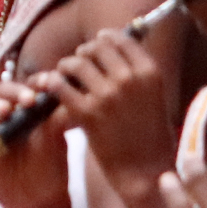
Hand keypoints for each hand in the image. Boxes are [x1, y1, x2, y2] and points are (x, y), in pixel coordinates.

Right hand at [0, 78, 76, 207]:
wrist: (37, 201)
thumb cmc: (51, 169)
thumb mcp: (57, 144)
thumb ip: (57, 120)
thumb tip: (66, 95)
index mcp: (30, 110)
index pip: (29, 86)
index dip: (35, 81)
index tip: (47, 82)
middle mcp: (9, 114)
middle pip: (2, 91)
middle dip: (13, 91)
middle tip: (28, 99)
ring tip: (5, 111)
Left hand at [29, 28, 173, 186]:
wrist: (144, 169)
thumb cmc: (149, 134)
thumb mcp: (154, 96)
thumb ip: (136, 72)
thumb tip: (114, 43)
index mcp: (150, 73)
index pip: (122, 39)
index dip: (105, 38)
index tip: (97, 42)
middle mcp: (129, 79)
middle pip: (96, 47)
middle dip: (84, 52)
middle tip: (79, 62)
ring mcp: (107, 95)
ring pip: (76, 62)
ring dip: (66, 66)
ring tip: (65, 75)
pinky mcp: (85, 112)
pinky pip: (59, 84)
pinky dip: (53, 83)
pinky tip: (53, 89)